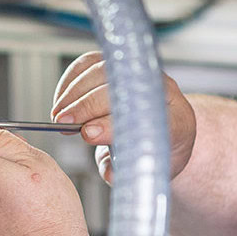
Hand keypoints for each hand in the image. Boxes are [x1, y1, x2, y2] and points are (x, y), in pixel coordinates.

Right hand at [50, 51, 196, 184]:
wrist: (165, 133)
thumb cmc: (153, 152)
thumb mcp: (141, 169)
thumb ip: (125, 170)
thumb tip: (109, 171)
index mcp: (177, 121)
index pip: (147, 117)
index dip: (114, 124)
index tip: (87, 134)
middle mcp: (163, 92)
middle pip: (122, 88)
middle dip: (88, 105)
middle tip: (64, 123)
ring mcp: (142, 74)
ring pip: (105, 70)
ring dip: (76, 92)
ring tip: (59, 115)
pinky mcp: (121, 66)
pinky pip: (92, 64)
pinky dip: (71, 81)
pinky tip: (61, 100)